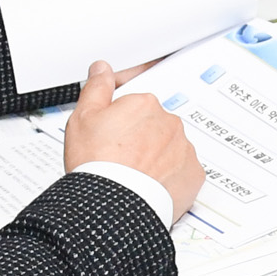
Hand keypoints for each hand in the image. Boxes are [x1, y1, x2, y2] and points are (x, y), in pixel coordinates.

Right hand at [63, 60, 203, 220]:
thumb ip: (96, 88)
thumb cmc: (96, 164)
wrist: (112, 206)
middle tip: (119, 156)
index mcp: (144, 104)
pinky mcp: (193, 174)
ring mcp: (184, 148)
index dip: (121, 120)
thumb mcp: (83, 119)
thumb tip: (102, 69)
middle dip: (140, 138)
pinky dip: (171, 176)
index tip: (113, 135)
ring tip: (133, 174)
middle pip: (155, 126)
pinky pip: (183, 170)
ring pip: (170, 147)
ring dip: (157, 156)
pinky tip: (151, 185)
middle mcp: (169, 122)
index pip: (136, 104)